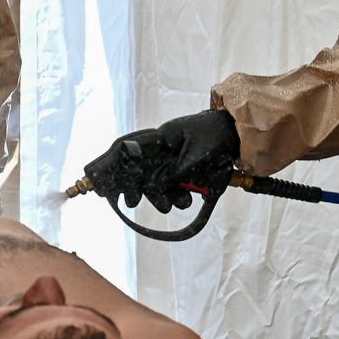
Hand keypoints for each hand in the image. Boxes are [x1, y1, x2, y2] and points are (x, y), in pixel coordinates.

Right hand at [81, 108, 239, 212]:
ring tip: (173, 205)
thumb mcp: (195, 155)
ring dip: (162, 196)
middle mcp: (162, 148)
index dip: (111, 166)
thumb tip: (157, 187)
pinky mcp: (182, 167)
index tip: (101, 182)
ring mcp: (172, 158)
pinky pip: (171, 183)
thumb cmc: (215, 136)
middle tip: (133, 202)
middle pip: (139, 170)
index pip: (127, 151)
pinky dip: (174, 194)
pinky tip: (185, 201)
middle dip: (138, 189)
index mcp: (160, 138)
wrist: (237, 134)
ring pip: (156, 181)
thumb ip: (175, 172)